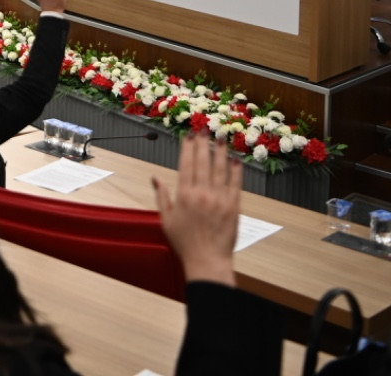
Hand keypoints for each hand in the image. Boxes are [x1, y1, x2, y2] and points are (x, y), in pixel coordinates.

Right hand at [152, 135, 239, 286]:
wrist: (207, 260)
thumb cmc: (185, 242)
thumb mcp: (166, 219)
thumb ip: (162, 196)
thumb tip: (154, 178)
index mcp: (184, 195)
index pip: (186, 164)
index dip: (188, 148)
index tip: (189, 136)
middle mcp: (202, 193)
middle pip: (203, 162)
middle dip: (203, 144)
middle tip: (204, 129)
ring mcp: (219, 199)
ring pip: (220, 169)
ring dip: (220, 152)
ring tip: (221, 138)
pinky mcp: (234, 206)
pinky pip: (235, 184)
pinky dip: (236, 171)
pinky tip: (236, 160)